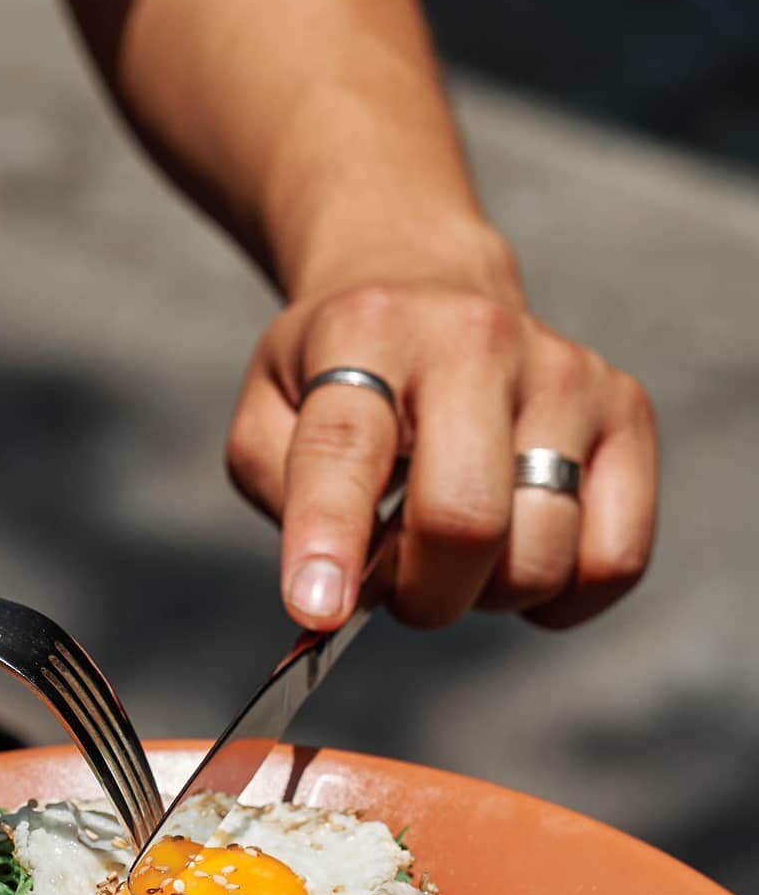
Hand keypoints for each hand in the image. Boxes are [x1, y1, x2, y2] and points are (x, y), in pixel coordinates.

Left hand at [225, 276, 658, 630]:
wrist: (427, 287)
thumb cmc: (339, 374)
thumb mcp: (268, 417)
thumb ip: (286, 500)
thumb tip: (333, 594)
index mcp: (368, 334)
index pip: (347, 448)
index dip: (329, 538)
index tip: (318, 607)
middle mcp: (478, 340)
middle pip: (464, 519)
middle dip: (421, 592)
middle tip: (396, 584)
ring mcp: (567, 373)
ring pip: (540, 556)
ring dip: (484, 593)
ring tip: (454, 549)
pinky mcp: (627, 412)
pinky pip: (613, 561)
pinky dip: (560, 596)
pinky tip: (517, 558)